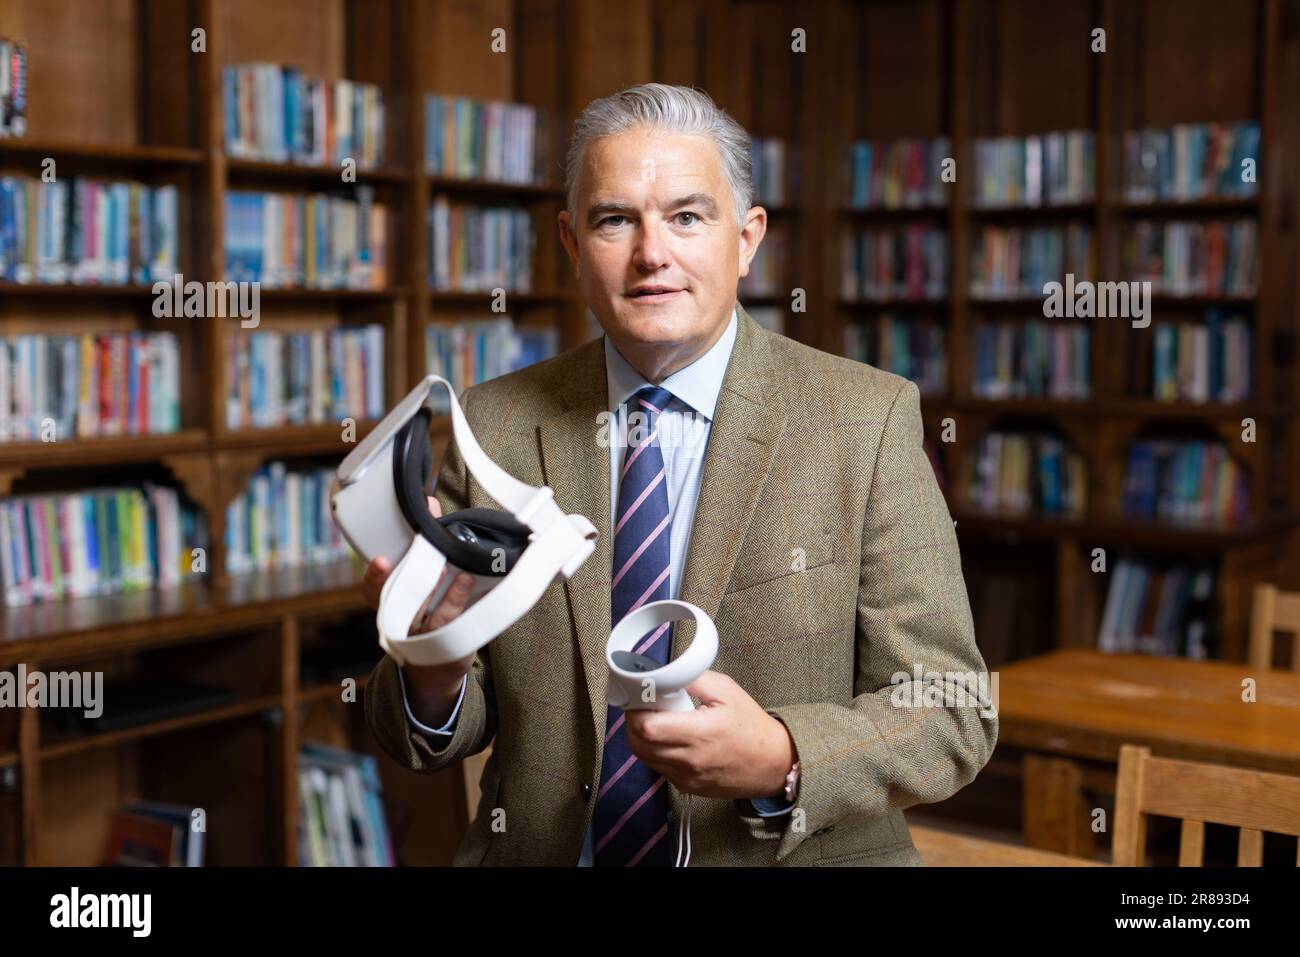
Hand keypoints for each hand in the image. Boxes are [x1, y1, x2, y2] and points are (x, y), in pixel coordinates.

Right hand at [361, 495, 475, 705]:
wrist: (434, 663)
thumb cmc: (424, 610)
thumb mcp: (415, 580)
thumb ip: (421, 547)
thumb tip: (430, 503)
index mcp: (387, 606)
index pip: (373, 591)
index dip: (376, 576)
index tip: (380, 560)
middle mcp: (401, 624)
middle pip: (406, 602)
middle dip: (418, 578)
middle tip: (431, 558)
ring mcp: (425, 640)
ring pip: (432, 619)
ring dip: (446, 597)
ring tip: (460, 576)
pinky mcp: (449, 647)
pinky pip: (461, 629)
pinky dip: (470, 608)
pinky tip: (478, 588)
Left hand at [622, 671, 796, 799]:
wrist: (772, 763)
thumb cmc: (751, 726)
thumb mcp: (727, 690)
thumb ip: (693, 678)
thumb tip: (664, 673)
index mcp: (700, 733)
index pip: (648, 727)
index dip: (637, 709)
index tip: (641, 696)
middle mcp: (690, 760)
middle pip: (638, 743)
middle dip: (634, 721)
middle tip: (646, 706)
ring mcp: (686, 777)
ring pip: (644, 757)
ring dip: (642, 737)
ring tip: (659, 721)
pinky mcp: (686, 787)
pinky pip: (658, 767)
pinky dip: (655, 752)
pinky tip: (671, 739)